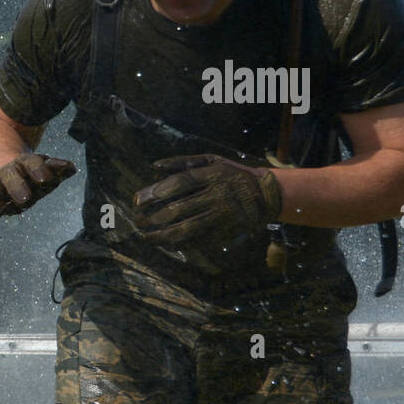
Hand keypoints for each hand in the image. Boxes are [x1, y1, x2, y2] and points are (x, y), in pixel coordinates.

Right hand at [0, 153, 76, 232]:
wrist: (6, 169)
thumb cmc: (34, 174)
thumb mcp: (46, 169)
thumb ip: (58, 169)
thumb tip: (71, 168)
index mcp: (25, 163)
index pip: (31, 163)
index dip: (38, 170)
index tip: (44, 180)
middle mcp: (9, 173)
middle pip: (11, 178)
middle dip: (17, 188)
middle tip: (25, 200)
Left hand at [132, 154, 282, 246]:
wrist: (266, 194)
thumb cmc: (232, 174)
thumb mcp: (211, 160)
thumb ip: (182, 162)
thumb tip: (154, 166)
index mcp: (213, 175)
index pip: (180, 183)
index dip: (157, 191)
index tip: (136, 200)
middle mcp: (217, 196)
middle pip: (179, 209)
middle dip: (153, 217)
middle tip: (136, 221)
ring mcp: (221, 216)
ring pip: (187, 229)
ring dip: (161, 236)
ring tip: (145, 236)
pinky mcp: (225, 232)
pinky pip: (198, 241)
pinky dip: (179, 243)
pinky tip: (164, 243)